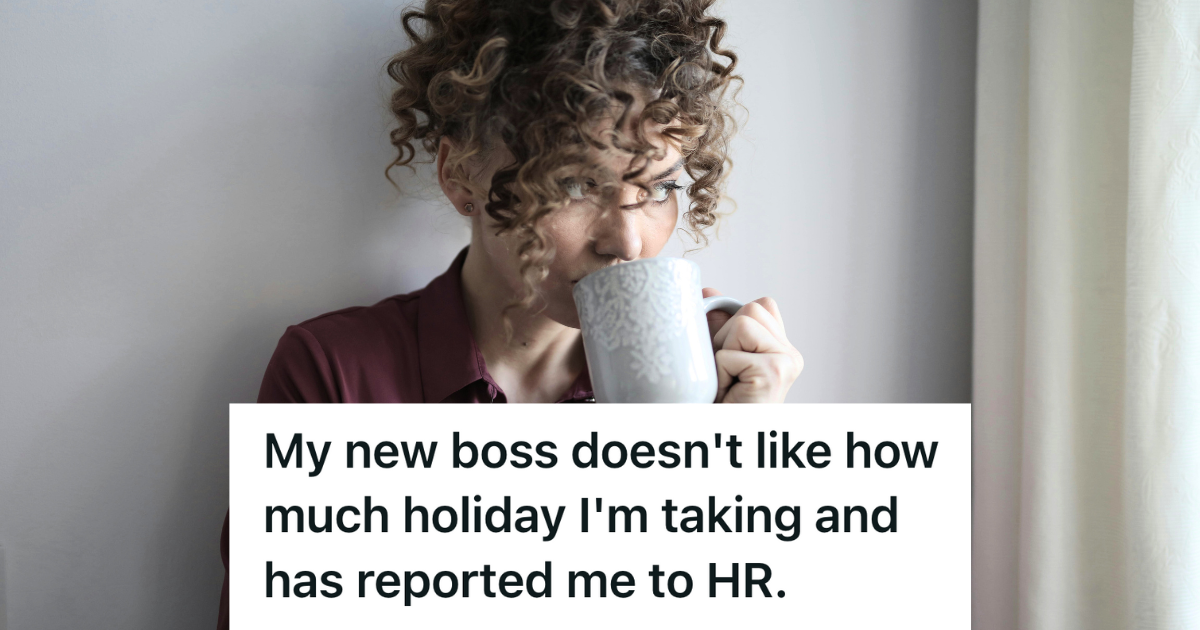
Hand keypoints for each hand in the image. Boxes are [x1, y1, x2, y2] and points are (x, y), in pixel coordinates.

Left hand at [703, 288, 803, 402]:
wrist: (719, 436)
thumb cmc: (719, 404)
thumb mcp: (717, 359)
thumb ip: (717, 325)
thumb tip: (708, 290)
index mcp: (782, 349)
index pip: (761, 306)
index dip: (733, 325)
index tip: (728, 358)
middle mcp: (791, 355)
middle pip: (751, 308)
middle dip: (726, 338)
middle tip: (728, 374)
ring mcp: (788, 362)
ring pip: (743, 321)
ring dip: (723, 351)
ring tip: (729, 381)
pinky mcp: (776, 370)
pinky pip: (730, 351)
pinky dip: (720, 370)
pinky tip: (730, 392)